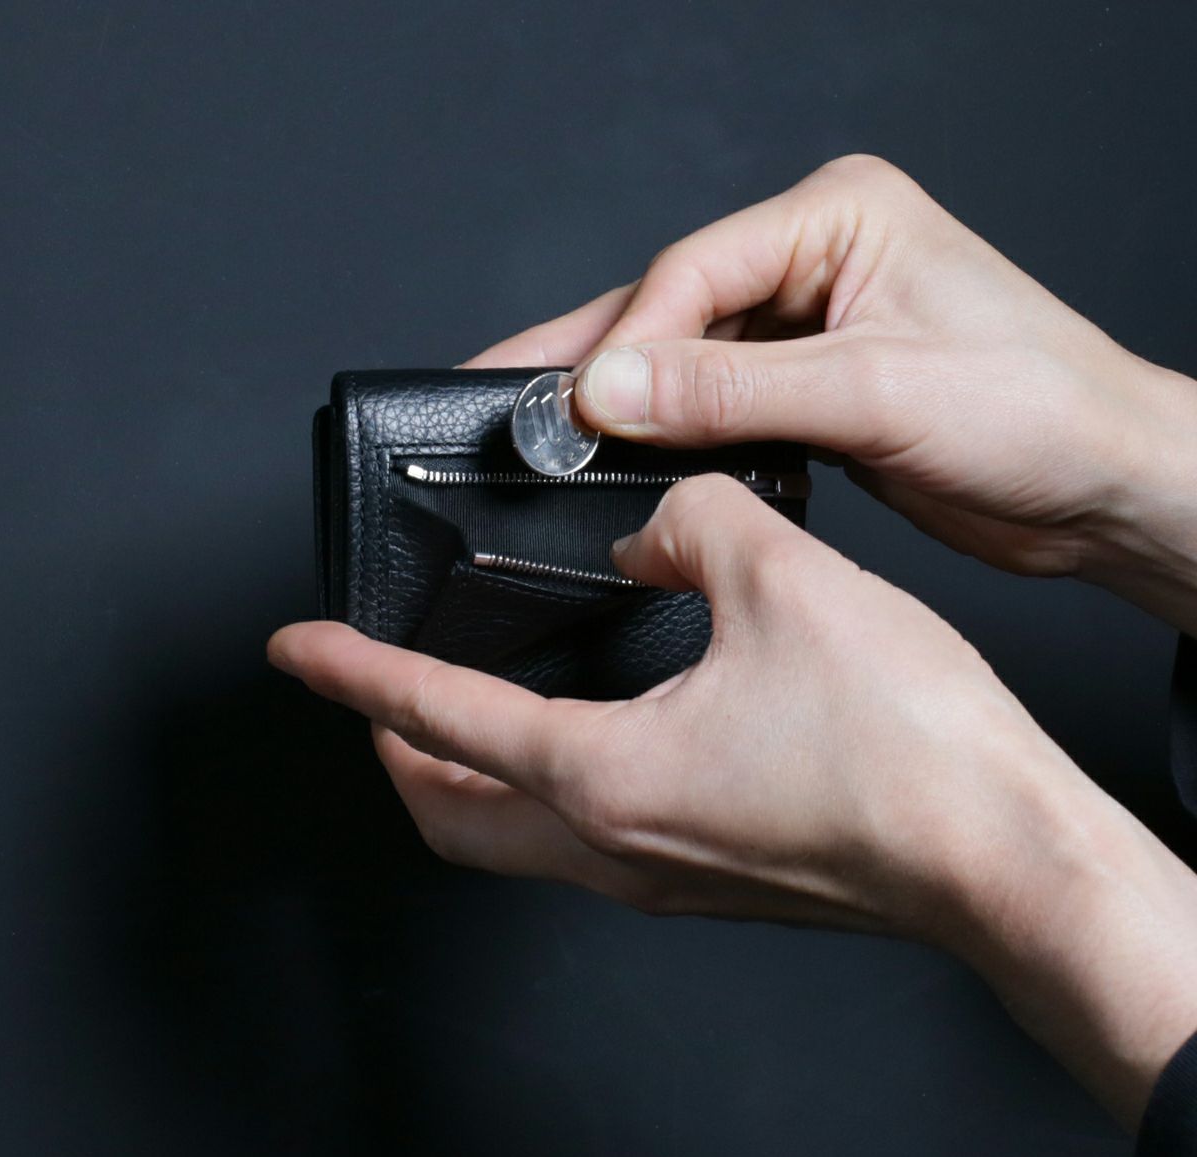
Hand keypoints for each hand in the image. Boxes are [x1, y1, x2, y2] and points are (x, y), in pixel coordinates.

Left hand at [269, 474, 1196, 1126]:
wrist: (1001, 854)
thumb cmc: (907, 746)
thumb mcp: (781, 580)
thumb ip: (690, 525)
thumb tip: (657, 529)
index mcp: (605, 775)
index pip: (435, 719)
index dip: (355, 673)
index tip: (301, 649)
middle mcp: (617, 846)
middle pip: (450, 817)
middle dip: (393, 751)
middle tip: (375, 694)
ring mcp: (661, 878)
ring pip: (515, 841)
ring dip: (469, 777)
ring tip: (464, 714)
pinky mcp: (709, 879)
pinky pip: (586, 841)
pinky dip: (547, 787)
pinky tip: (592, 732)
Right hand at [469, 155, 1196, 633]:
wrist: (1101, 485)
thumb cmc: (1034, 410)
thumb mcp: (871, 392)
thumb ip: (731, 392)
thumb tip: (609, 391)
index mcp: (840, 216)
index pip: (694, 271)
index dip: (628, 343)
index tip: (571, 407)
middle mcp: (820, 259)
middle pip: (678, 308)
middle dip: (599, 363)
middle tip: (509, 399)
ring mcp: (813, 324)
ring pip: (691, 359)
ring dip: (628, 403)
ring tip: (545, 434)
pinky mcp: (815, 387)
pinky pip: (720, 402)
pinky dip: (674, 432)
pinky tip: (626, 456)